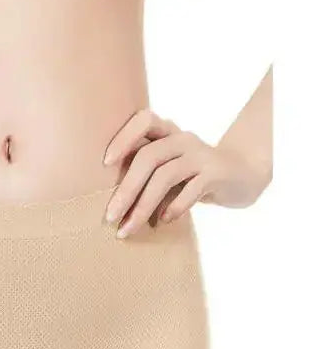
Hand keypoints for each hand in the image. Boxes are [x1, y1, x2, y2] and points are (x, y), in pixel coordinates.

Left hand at [102, 109, 270, 237]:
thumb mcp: (167, 169)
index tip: (105, 163)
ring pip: (165, 176)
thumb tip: (112, 204)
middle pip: (148, 157)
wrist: (243, 176)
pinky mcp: (217, 173)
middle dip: (126, 190)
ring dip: (143, 205)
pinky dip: (174, 207)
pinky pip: (192, 189)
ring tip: (129, 228)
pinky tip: (163, 221)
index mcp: (167, 133)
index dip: (123, 137)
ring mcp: (201, 154)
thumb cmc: (192, 176)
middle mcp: (182, 139)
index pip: (144, 121)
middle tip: (110, 217)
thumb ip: (145, 175)